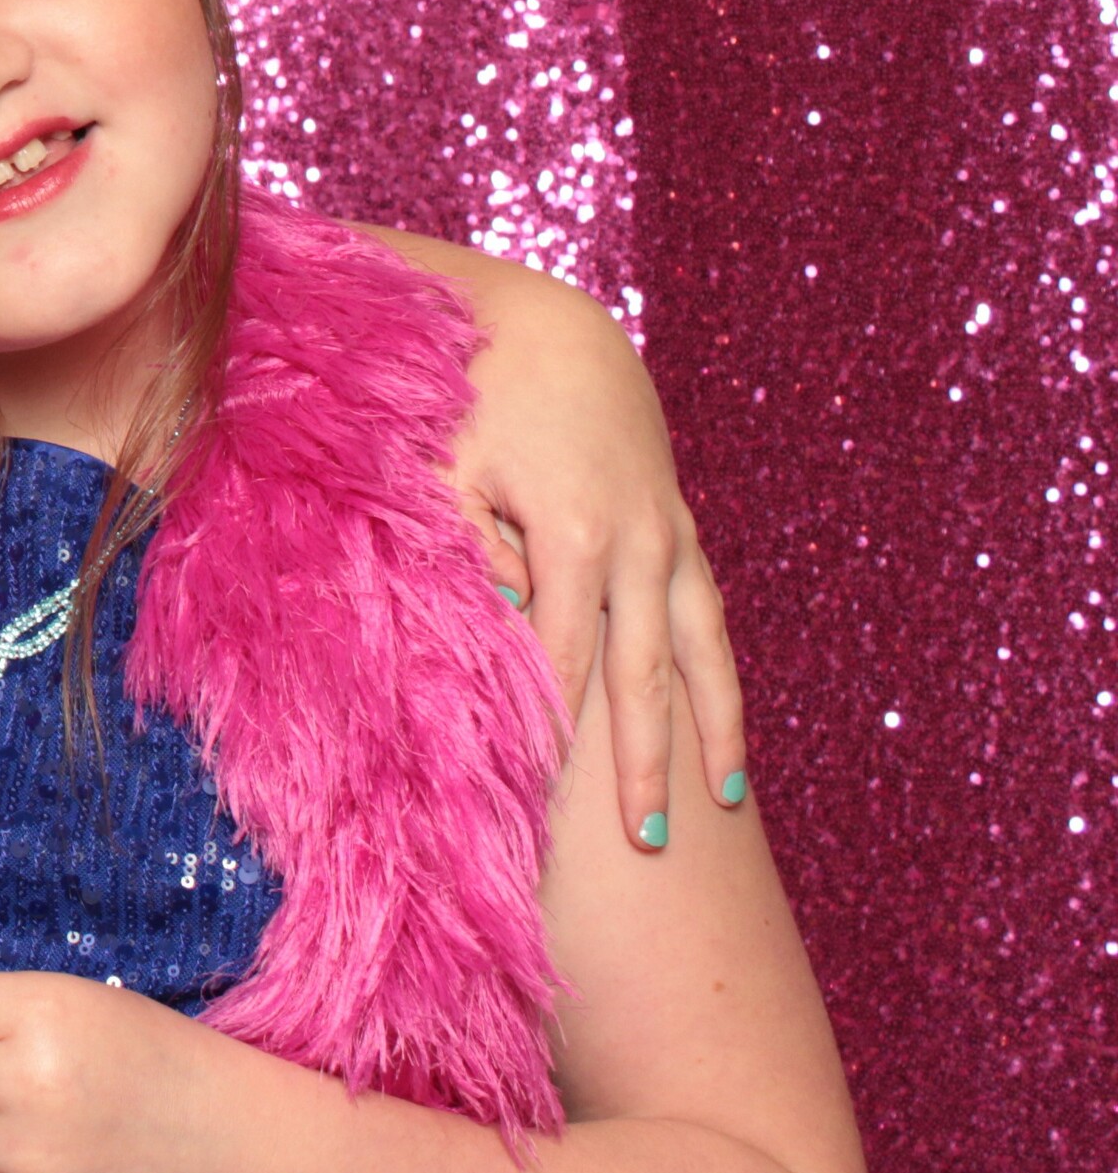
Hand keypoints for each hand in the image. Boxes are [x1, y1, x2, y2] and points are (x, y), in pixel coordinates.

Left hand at [444, 278, 750, 842]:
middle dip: (644, 759)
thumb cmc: (474, 394)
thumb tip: (492, 620)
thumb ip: (460, 544)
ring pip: (701, 651)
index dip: (553, 733)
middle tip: (645, 846)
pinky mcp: (682, 526)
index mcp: (574, 534)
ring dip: (710, 728)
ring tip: (718, 805)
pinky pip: (709, 616)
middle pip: (642, 673)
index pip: (560, 659)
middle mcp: (640, 544)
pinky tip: (727, 726)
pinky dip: (720, 675)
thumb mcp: (444, 465)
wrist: (550, 327)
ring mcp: (671, 536)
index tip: (541, 801)